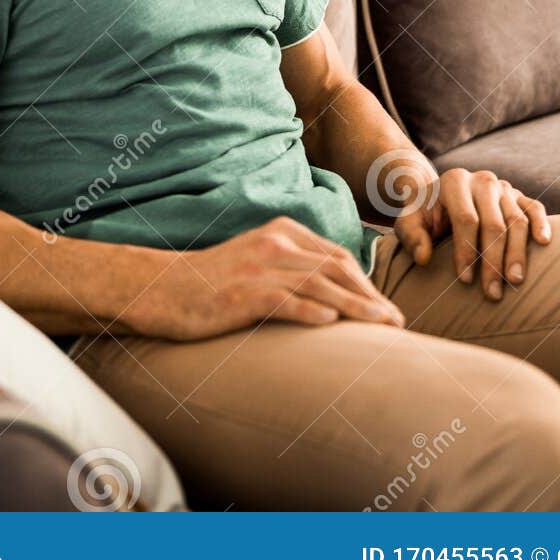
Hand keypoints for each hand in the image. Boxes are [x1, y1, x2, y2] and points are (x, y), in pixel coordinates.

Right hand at [129, 216, 406, 340]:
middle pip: (336, 268)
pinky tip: (333, 325)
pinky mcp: (243, 293)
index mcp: (282, 232)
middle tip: (396, 323)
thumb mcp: (257, 262)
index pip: (337, 256)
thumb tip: (332, 297)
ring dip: (356, 308)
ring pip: (319, 286)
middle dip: (371, 296)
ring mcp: (259, 268)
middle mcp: (275, 244)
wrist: (163, 289)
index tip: (387, 308)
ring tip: (381, 327)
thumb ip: (291, 268)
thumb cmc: (213, 283)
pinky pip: (286, 301)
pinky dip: (313, 312)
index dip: (367, 283)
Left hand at [395, 166, 550, 301]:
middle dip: (493, 261)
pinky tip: (544, 243)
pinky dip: (541, 224)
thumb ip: (411, 236)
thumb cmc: (424, 214)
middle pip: (494, 224)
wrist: (440, 195)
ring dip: (518, 253)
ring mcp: (503, 187)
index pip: (466, 220)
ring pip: (516, 220)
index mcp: (454, 181)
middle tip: (493, 292)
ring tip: (515, 281)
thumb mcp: (409, 221)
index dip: (466, 251)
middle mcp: (482, 181)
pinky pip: (535, 208)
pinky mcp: (518, 196)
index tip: (466, 281)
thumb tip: (423, 258)